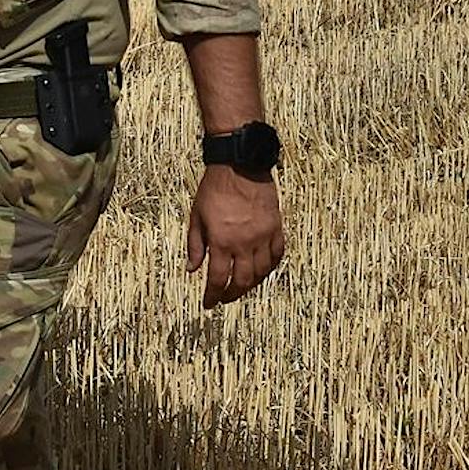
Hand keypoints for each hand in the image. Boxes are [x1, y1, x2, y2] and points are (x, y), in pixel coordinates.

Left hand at [186, 166, 284, 308]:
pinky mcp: (275, 227)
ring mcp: (262, 236)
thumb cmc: (214, 189)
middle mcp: (244, 243)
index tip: (208, 304)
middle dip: (232, 294)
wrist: (239, 165)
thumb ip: (195, 246)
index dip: (212, 296)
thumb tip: (192, 269)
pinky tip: (262, 269)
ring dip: (251, 283)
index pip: (217, 279)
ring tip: (242, 285)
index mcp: (221, 241)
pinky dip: (270, 266)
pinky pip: (277, 254)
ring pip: (261, 272)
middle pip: (241, 281)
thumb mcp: (196, 217)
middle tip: (225, 298)